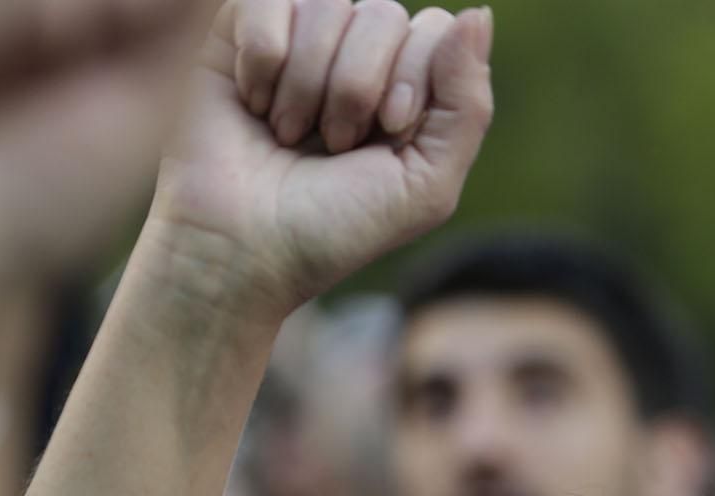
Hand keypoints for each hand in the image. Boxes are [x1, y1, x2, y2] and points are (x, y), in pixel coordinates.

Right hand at [147, 0, 493, 322]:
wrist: (239, 252)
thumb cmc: (331, 229)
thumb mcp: (425, 186)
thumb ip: (467, 106)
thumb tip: (476, 15)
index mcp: (402, 87)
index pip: (432, 31)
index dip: (412, 79)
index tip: (386, 133)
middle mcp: (351, 56)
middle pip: (383, 13)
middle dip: (358, 89)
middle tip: (330, 146)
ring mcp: (296, 40)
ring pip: (327, 5)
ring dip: (309, 84)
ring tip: (287, 135)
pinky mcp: (238, 34)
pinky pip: (267, 0)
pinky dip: (264, 59)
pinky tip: (253, 104)